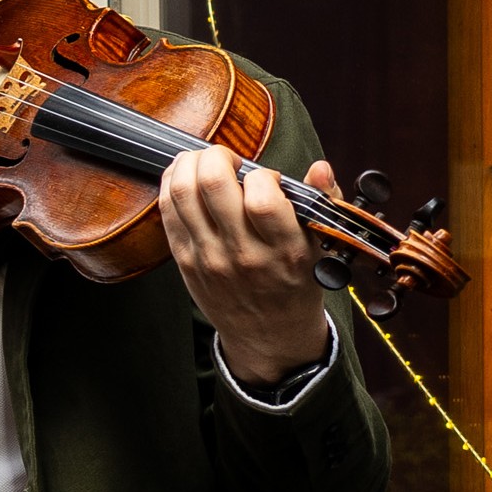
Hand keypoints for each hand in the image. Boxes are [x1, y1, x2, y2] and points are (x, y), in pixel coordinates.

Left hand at [166, 147, 334, 387]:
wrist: (268, 336)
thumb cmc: (297, 285)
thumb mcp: (322, 249)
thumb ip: (323, 203)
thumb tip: (320, 167)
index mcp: (284, 250)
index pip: (262, 199)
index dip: (262, 175)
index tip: (266, 178)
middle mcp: (243, 254)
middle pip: (213, 186)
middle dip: (217, 156)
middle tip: (227, 157)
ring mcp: (208, 257)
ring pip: (183, 194)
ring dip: (188, 164)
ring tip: (203, 160)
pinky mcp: (183, 260)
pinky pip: (167, 212)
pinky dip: (171, 185)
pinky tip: (183, 176)